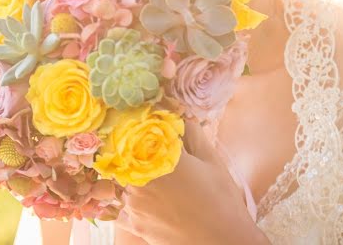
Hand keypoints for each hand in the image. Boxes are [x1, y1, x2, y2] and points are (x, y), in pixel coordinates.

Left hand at [114, 118, 262, 244]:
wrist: (224, 242)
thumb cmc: (221, 199)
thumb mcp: (210, 160)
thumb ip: (190, 132)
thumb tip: (177, 111)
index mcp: (160, 157)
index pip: (136, 127)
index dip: (137, 119)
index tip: (143, 115)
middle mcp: (140, 177)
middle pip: (123, 152)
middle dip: (132, 146)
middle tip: (147, 145)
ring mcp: (134, 203)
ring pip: (119, 178)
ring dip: (128, 173)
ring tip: (149, 173)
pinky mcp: (134, 223)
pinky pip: (118, 206)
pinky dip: (125, 200)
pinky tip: (142, 198)